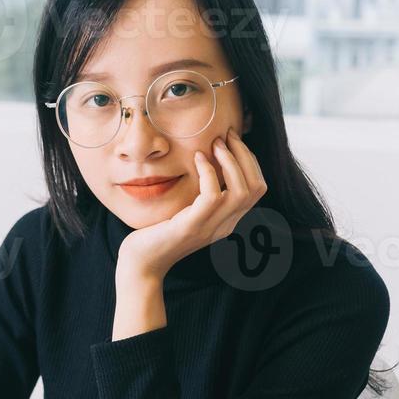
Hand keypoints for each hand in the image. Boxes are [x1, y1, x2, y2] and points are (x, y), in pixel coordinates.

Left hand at [116, 127, 267, 281]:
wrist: (141, 263)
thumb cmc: (158, 232)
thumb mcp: (188, 210)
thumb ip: (203, 194)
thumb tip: (209, 160)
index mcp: (228, 221)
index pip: (257, 188)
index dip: (250, 161)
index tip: (231, 141)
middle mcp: (225, 226)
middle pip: (256, 187)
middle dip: (245, 155)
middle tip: (226, 136)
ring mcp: (210, 228)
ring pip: (241, 191)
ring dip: (230, 161)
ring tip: (214, 144)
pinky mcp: (191, 227)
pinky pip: (212, 197)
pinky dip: (208, 173)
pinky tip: (196, 159)